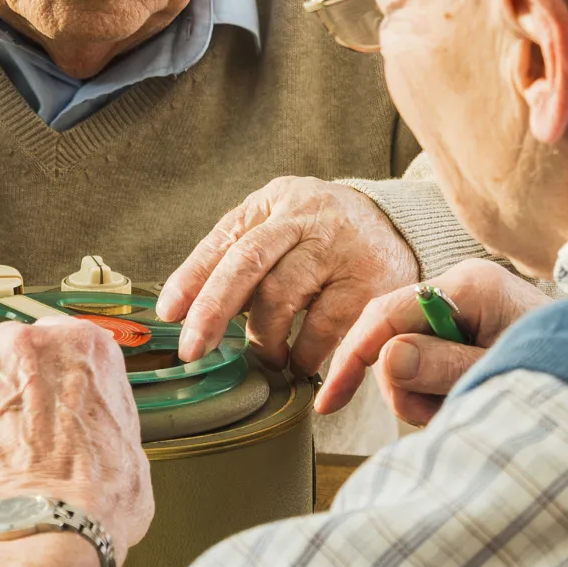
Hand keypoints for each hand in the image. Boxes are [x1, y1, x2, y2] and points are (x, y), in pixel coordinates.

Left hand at [0, 317, 154, 556]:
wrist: (52, 524)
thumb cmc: (95, 496)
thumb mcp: (128, 446)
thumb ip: (101, 418)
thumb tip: (97, 435)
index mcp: (82, 347)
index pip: (55, 334)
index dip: (46, 366)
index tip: (44, 386)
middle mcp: (28, 346)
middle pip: (4, 342)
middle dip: (5, 374)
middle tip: (14, 416)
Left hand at [156, 177, 419, 369]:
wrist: (399, 225)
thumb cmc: (322, 237)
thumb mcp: (281, 227)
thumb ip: (242, 257)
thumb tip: (189, 311)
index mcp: (273, 202)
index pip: (223, 238)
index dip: (191, 276)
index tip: (168, 313)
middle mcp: (304, 216)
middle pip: (247, 260)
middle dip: (212, 309)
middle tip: (192, 349)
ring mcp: (338, 246)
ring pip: (283, 294)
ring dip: (264, 337)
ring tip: (265, 357)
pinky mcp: (371, 279)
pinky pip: (327, 326)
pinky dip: (307, 353)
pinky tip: (300, 364)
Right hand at [318, 260, 550, 423]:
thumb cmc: (566, 369)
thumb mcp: (500, 372)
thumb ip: (445, 366)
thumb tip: (388, 359)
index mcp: (468, 287)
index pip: (387, 315)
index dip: (353, 358)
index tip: (329, 401)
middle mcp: (459, 290)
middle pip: (391, 341)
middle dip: (406, 388)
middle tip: (442, 413)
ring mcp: (461, 311)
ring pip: (405, 361)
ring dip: (424, 396)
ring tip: (466, 407)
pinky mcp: (464, 332)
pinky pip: (425, 365)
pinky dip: (436, 393)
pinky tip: (465, 400)